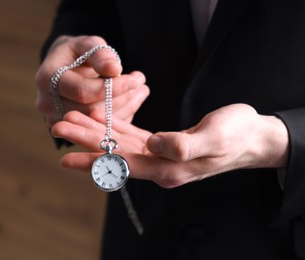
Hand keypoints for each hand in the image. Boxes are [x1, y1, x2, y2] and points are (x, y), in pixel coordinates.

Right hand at [35, 35, 149, 126]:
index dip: (112, 88)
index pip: (83, 92)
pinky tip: (133, 101)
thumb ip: (100, 54)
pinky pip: (97, 129)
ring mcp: (55, 119)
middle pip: (91, 111)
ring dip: (124, 108)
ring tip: (141, 91)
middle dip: (121, 98)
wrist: (63, 66)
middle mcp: (46, 103)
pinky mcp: (68, 129)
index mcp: (47, 78)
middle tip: (141, 84)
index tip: (134, 80)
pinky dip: (118, 116)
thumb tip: (114, 69)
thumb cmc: (77, 52)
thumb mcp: (87, 44)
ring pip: (96, 123)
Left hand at [52, 104, 288, 187]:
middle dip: (86, 141)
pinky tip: (100, 116)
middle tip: (58, 128)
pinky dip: (116, 126)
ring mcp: (160, 156)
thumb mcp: (215, 138)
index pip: (123, 164)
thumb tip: (154, 145)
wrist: (252, 137)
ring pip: (120, 143)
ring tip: (72, 121)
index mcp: (169, 169)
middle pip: (114, 153)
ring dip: (96, 132)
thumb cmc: (237, 136)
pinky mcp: (163, 144)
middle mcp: (160, 166)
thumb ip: (184, 145)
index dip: (93, 157)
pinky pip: (133, 136)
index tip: (66, 152)